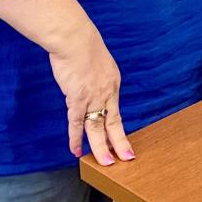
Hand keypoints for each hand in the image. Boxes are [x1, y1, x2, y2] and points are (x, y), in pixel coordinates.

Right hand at [48, 27, 133, 165]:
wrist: (75, 38)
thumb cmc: (82, 47)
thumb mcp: (97, 63)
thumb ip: (95, 78)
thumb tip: (88, 84)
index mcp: (113, 83)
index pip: (115, 111)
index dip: (117, 127)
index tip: (121, 140)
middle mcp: (107, 92)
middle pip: (113, 122)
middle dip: (119, 143)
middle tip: (126, 158)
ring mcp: (93, 96)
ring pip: (97, 127)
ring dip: (100, 147)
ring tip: (105, 162)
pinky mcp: (77, 97)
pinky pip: (76, 123)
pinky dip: (76, 138)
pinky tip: (77, 151)